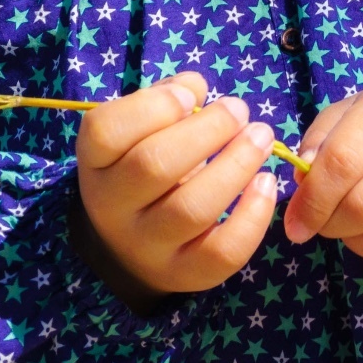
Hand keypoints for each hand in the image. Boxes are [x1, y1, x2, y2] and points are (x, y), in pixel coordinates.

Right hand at [70, 71, 276, 314]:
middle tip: (240, 112)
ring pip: (190, 208)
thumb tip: (196, 88)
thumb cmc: (145, 166)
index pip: (106, 131)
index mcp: (96, 162)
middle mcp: (112, 207)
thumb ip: (166, 100)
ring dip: (235, 166)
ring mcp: (146, 246)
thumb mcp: (141, 130)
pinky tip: (266, 183)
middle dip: (208, 130)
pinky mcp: (184, 274)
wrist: (133, 245)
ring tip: (261, 139)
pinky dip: (252, 216)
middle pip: (154, 165)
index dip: (154, 106)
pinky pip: (221, 252)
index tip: (193, 95)